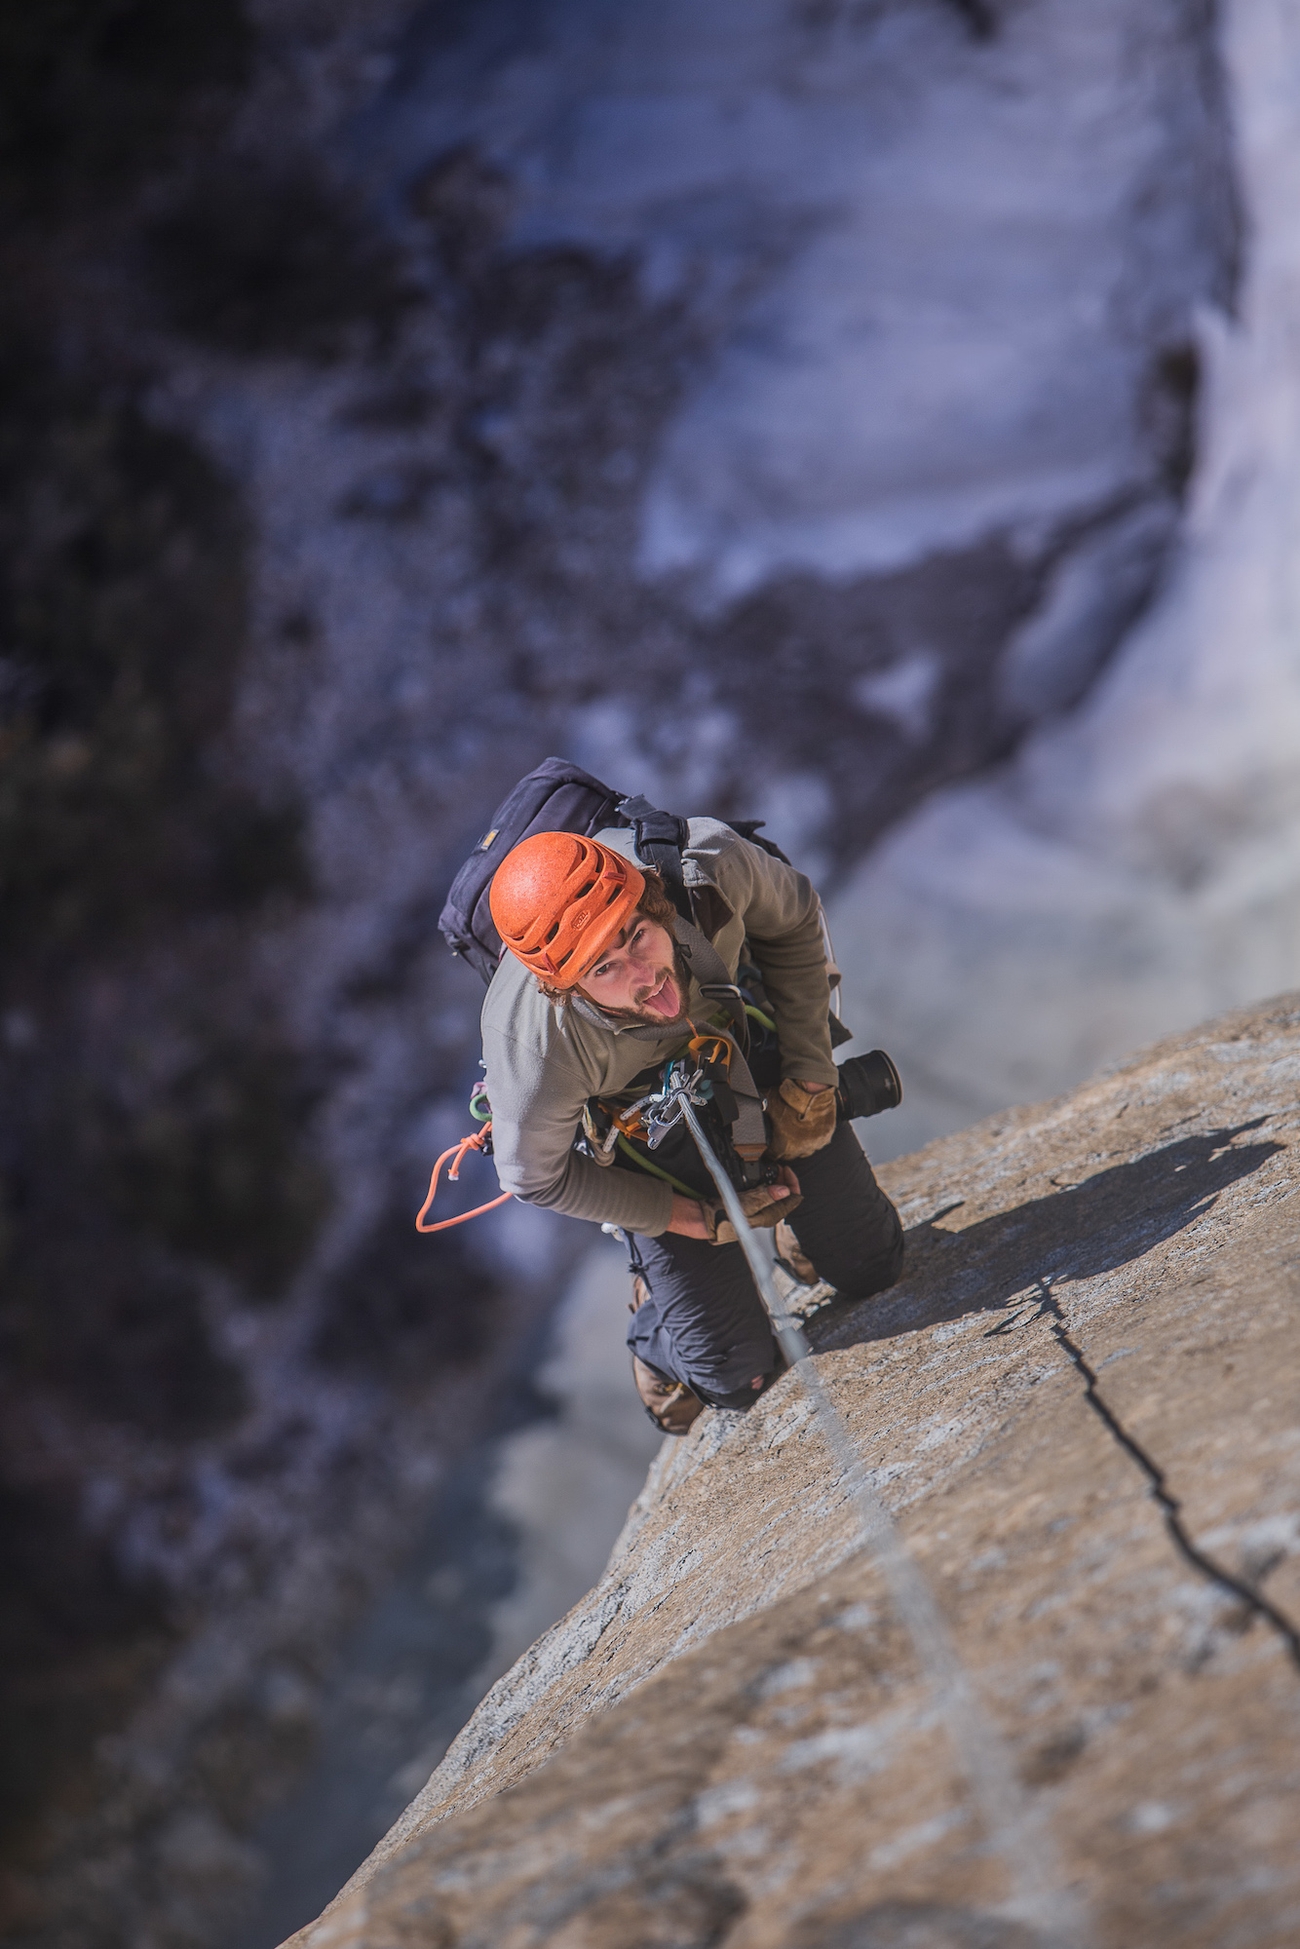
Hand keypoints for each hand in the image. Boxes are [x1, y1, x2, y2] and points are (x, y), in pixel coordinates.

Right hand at [665, 1173, 796, 1239]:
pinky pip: (766, 1195)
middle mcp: (768, 1215)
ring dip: (776, 1181)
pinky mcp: (752, 1207)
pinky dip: (767, 1185)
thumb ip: (766, 1196)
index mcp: (771, 1216)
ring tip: (771, 1169)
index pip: (793, 1199)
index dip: (793, 1182)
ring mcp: (760, 1211)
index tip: (785, 1169)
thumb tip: (785, 1191)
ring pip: (777, 1194)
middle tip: (778, 1166)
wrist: (707, 1220)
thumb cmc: (724, 1216)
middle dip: (785, 1179)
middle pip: (786, 1196)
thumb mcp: (746, 1204)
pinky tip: (760, 1178)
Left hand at [766, 1077, 837, 1158]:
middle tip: (782, 1137)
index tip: (768, 1147)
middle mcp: (800, 1148)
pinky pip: (818, 1142)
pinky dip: (812, 1137)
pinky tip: (808, 1128)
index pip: (772, 1155)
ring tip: (796, 1132)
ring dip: (799, 1144)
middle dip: (785, 1147)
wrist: (812, 1090)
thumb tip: (749, 1109)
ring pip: (804, 1150)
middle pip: (789, 1154)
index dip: (768, 1151)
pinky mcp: (826, 1136)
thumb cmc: (791, 1098)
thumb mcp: (767, 1105)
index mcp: (784, 1145)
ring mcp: (814, 1143)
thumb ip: (759, 1112)